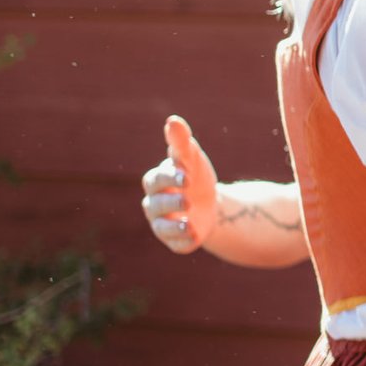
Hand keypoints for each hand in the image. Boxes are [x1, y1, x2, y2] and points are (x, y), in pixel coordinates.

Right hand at [140, 115, 219, 253]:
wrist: (211, 203)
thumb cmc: (195, 175)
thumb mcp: (192, 158)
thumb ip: (181, 143)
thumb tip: (173, 121)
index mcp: (157, 182)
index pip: (157, 179)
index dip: (170, 178)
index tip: (187, 175)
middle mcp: (155, 204)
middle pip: (156, 204)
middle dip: (171, 201)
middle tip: (188, 198)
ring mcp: (163, 223)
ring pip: (162, 227)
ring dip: (174, 225)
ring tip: (190, 222)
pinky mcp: (175, 240)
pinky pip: (176, 244)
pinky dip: (184, 241)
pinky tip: (195, 235)